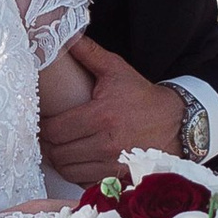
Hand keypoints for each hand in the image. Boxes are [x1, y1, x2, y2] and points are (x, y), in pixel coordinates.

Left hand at [38, 38, 193, 190]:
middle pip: (58, 153)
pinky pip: (84, 181)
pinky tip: (75, 161)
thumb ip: (89, 53)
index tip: (43, 121)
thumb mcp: (116, 70)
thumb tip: (66, 36)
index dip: (43, 127)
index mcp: (102, 116)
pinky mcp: (118, 177)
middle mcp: (107, 143)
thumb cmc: (142, 97)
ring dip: (59, 160)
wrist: (175, 123)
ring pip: (68, 170)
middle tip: (47, 136)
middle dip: (48, 145)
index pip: (56, 130)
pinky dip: (75, 173)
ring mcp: (113, 164)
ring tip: (58, 148)